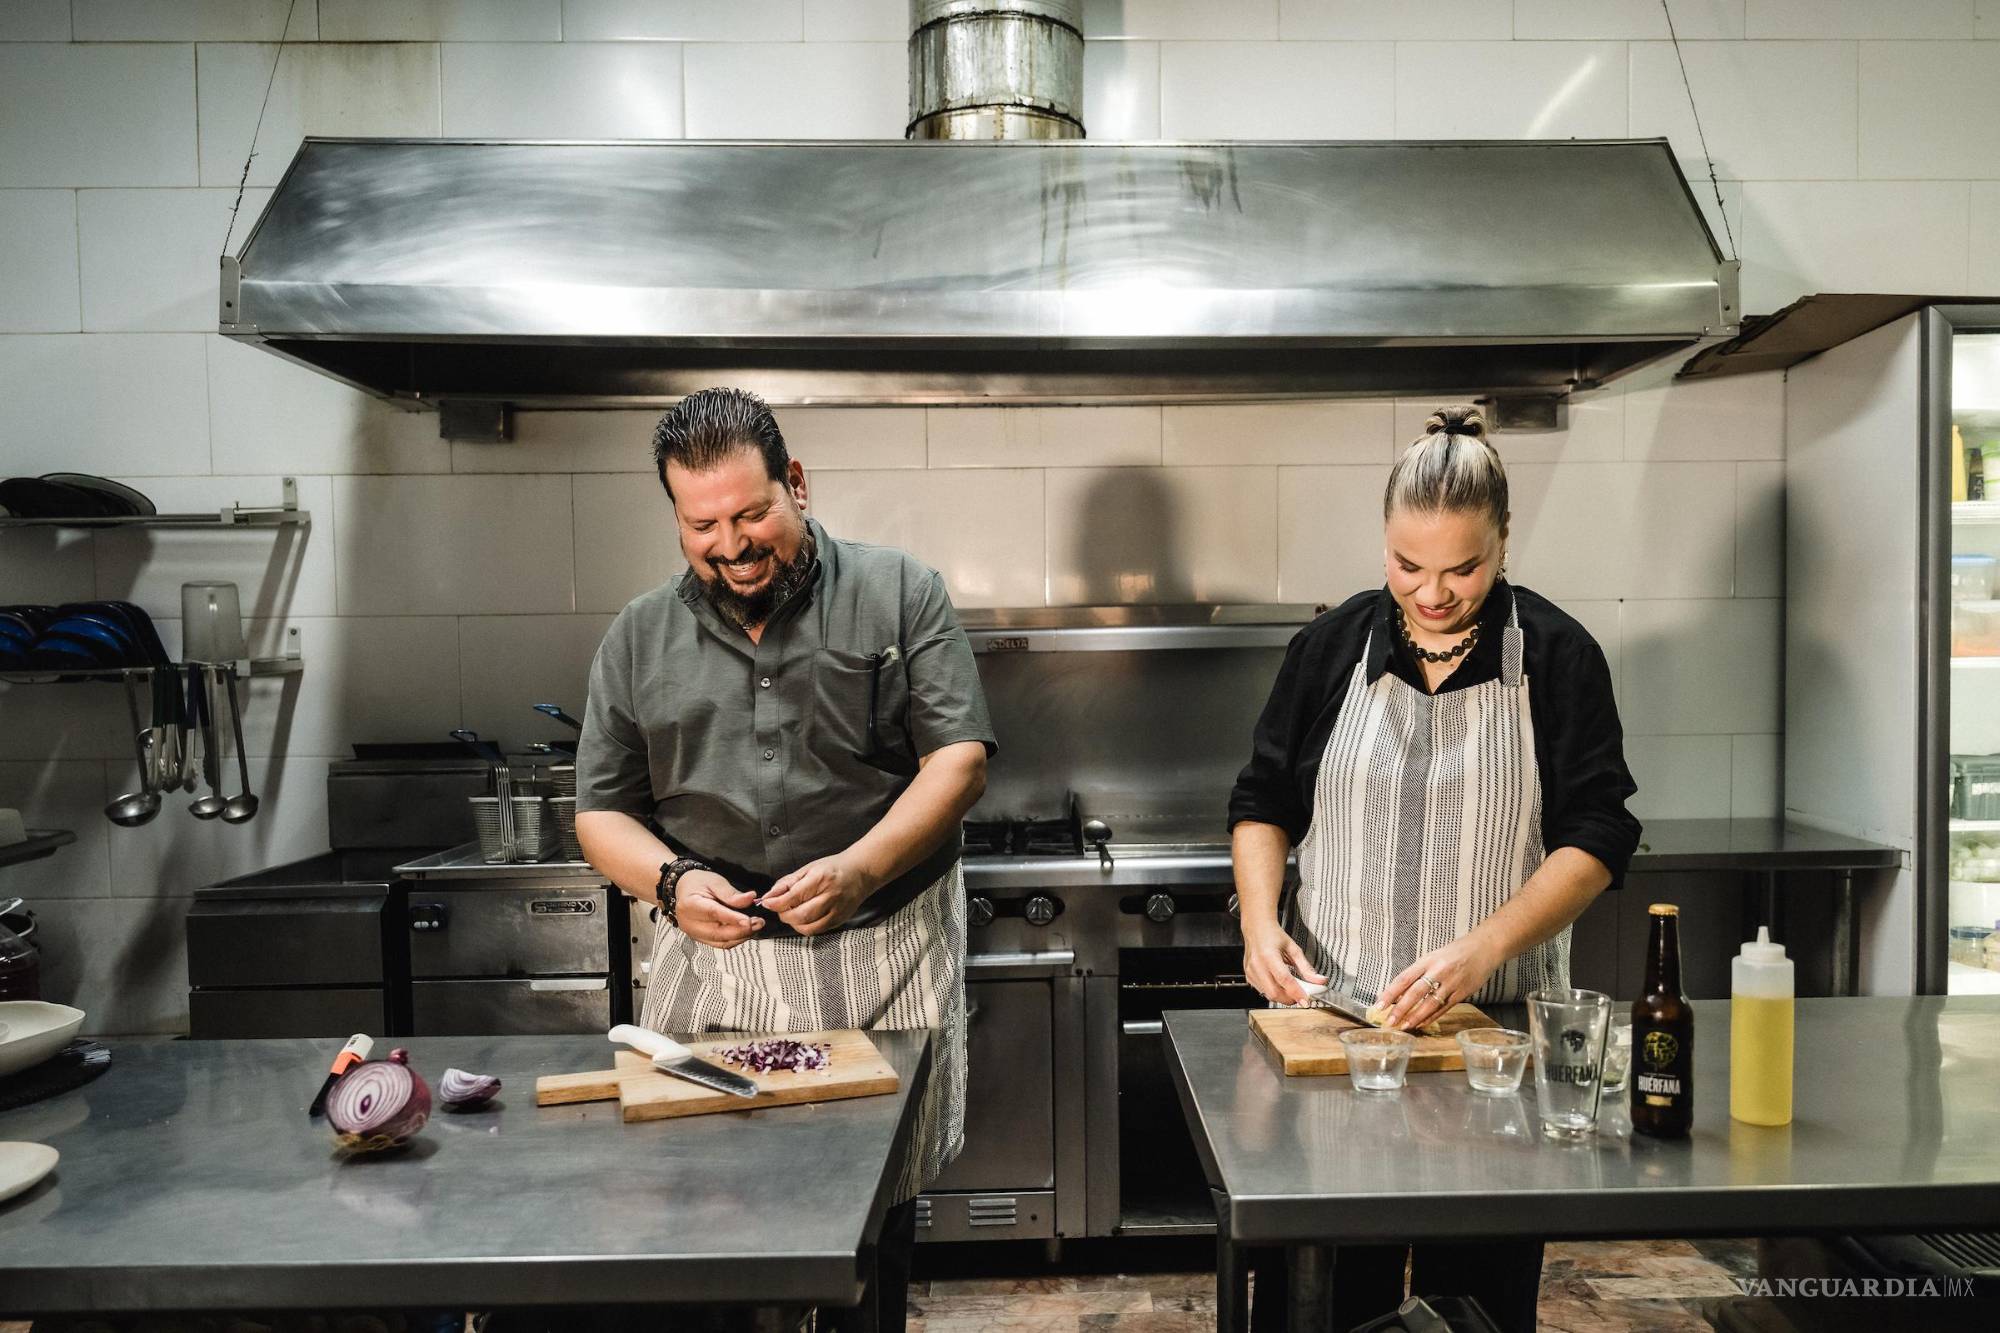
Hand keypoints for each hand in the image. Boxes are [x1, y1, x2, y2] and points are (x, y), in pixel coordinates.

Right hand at [673, 870, 763, 949]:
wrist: (684, 889)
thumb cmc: (699, 883)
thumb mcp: (715, 881)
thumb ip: (732, 893)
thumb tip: (750, 899)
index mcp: (690, 904)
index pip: (713, 913)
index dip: (732, 919)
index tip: (749, 921)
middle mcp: (689, 923)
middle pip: (717, 932)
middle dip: (741, 930)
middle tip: (759, 922)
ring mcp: (694, 933)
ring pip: (720, 941)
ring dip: (741, 936)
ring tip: (756, 926)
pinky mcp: (700, 939)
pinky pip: (720, 943)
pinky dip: (734, 939)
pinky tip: (745, 931)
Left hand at [759, 855, 875, 935]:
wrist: (860, 872)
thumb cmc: (833, 868)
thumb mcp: (808, 868)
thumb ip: (787, 883)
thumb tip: (769, 896)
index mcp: (820, 879)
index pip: (793, 897)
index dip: (776, 903)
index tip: (767, 903)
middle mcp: (830, 896)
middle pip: (800, 915)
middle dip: (784, 914)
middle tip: (780, 908)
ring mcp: (836, 910)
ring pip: (808, 927)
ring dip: (793, 923)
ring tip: (792, 913)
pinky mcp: (839, 920)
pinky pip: (817, 930)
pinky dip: (805, 927)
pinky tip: (803, 918)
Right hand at [1241, 923, 1326, 1005]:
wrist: (1256, 928)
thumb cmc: (1273, 935)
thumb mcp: (1293, 949)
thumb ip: (1306, 967)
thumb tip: (1319, 981)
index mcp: (1269, 955)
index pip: (1284, 980)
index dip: (1296, 992)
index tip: (1306, 1000)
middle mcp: (1257, 965)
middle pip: (1274, 992)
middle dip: (1290, 999)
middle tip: (1300, 996)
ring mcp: (1251, 972)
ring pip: (1268, 994)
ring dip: (1282, 997)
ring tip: (1291, 989)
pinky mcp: (1248, 976)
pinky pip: (1262, 991)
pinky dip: (1273, 992)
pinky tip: (1279, 985)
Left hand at [1380, 933, 1500, 1029]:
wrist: (1484, 948)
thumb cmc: (1455, 953)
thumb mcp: (1433, 957)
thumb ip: (1418, 973)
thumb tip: (1398, 992)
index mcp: (1427, 960)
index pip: (1404, 978)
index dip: (1390, 993)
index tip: (1378, 1005)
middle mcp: (1438, 971)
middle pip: (1415, 993)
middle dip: (1400, 1009)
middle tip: (1389, 1022)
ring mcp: (1451, 983)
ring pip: (1429, 1004)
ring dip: (1415, 1017)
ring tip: (1404, 1027)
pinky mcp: (1463, 993)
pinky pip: (1444, 1008)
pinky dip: (1431, 1017)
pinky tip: (1422, 1024)